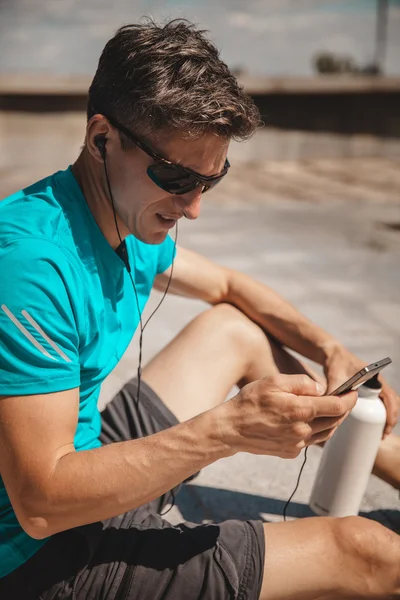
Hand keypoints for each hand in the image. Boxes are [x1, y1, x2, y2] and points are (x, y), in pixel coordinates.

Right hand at [217, 374, 356, 457]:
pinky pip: (310, 441)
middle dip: (342, 409)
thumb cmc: (250, 401)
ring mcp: (297, 445)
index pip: (337, 406)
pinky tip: (306, 420)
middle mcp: (302, 431)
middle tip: (343, 399)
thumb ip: (302, 383)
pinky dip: (315, 430)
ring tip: (328, 409)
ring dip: (331, 421)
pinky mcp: (290, 452)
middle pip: (334, 421)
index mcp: (301, 411)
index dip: (349, 399)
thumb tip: (320, 389)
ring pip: (325, 433)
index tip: (354, 392)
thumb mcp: (274, 381)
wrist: (231, 429)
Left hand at [323, 344, 398, 438]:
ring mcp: (373, 387)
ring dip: (385, 419)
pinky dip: (377, 416)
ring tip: (379, 435)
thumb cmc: (336, 363)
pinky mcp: (367, 392)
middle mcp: (378, 383)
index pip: (390, 396)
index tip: (387, 425)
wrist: (333, 356)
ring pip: (385, 405)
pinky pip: (377, 405)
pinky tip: (372, 428)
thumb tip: (330, 410)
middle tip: (382, 435)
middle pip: (391, 403)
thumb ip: (333, 391)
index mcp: (375, 377)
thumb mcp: (335, 376)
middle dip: (390, 420)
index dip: (392, 412)